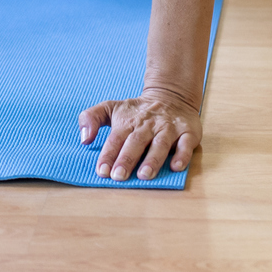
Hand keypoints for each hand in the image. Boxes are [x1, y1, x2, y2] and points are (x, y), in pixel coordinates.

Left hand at [79, 87, 201, 181]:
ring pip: (160, 145)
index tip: (102, 171)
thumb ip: (91, 118)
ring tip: (144, 175)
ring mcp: (168, 129)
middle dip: (127, 159)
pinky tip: (175, 167)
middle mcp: (148, 125)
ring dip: (152, 160)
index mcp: (128, 122)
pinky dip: (181, 155)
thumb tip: (84, 139)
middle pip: (136, 142)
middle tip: (118, 176)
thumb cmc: (136, 110)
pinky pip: (186, 144)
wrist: (171, 96)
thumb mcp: (110, 107)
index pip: (116, 139)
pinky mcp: (188, 132)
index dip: (108, 155)